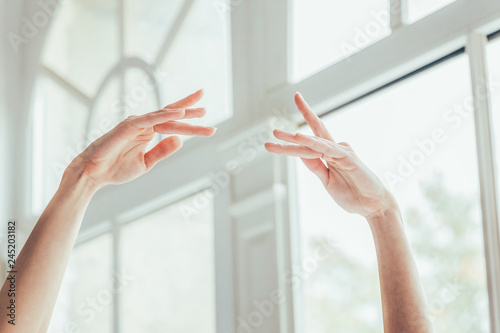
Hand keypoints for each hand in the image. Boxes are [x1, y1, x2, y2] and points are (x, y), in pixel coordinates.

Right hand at [65, 89, 215, 188]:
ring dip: (183, 114)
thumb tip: (180, 140)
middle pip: (171, 115)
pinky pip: (149, 119)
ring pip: (164, 117)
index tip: (207, 119)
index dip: (188, 120)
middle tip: (207, 107)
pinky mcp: (127, 127)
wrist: (93, 174)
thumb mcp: (145, 163)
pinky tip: (179, 113)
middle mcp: (143, 124)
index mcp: (147, 132)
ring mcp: (136, 124)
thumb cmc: (115, 169)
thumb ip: (162, 151)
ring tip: (201, 112)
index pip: (172, 123)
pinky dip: (164, 115)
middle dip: (190, 110)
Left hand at [265, 92, 396, 218]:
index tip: (273, 136)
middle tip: (272, 128)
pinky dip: (313, 143)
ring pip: (312, 143)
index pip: (308, 142)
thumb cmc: (352, 194)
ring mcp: (340, 151)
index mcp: (328, 155)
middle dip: (290, 132)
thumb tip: (300, 155)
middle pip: (309, 136)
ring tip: (276, 133)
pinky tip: (300, 137)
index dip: (291, 138)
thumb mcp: (326, 180)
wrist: (373, 206)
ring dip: (293, 139)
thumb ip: (315, 166)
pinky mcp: (348, 157)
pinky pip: (326, 148)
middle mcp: (333, 149)